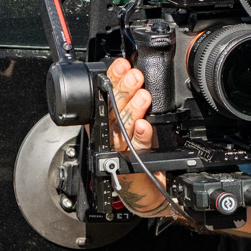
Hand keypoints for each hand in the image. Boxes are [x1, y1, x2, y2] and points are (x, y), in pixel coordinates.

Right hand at [105, 58, 171, 215]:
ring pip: (122, 127)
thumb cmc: (138, 151)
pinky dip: (141, 136)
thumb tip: (134, 71)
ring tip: (143, 96)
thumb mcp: (133, 121)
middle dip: (123, 90)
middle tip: (134, 76)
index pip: (105, 96)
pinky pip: (137, 148)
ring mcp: (120, 150)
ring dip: (132, 110)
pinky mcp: (132, 164)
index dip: (112, 79)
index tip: (121, 64)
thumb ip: (132, 100)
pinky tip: (145, 126)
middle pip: (112, 110)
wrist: (143, 186)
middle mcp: (110, 135)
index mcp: (106, 121)